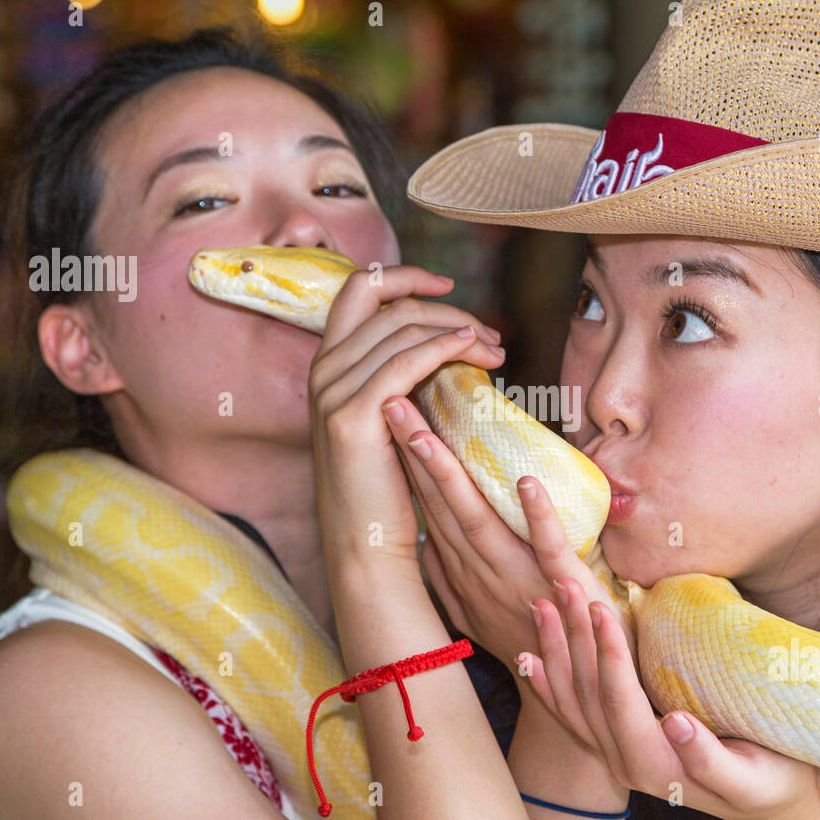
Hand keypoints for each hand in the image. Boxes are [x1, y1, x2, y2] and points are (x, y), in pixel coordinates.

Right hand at [306, 266, 503, 571]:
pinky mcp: (352, 415)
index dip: (405, 277)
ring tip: (496, 348)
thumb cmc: (387, 487)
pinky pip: (406, 361)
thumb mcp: (389, 419)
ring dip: (457, 328)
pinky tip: (473, 350)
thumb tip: (447, 345)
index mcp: (328, 364)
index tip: (449, 286)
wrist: (364, 542)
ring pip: (402, 326)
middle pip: (388, 303)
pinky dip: (444, 347)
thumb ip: (402, 377)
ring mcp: (333, 390)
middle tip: (491, 334)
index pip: (360, 289)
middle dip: (446, 308)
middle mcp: (324, 369)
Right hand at [379, 398, 624, 669]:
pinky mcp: (558, 581)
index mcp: (462, 570)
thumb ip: (447, 575)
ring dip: (449, 476)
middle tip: (392, 405)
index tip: (385, 422)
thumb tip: (422, 539)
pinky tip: (525, 479)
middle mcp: (480, 569)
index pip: (427, 509)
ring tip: (425, 435)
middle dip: (413, 455)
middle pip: (440, 504)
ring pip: (476, 519)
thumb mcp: (472, 611)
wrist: (570, 687)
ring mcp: (516, 574)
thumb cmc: (522, 639)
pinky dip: (536, 512)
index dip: (404, 466)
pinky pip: (546, 543)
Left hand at [518, 579, 819, 819]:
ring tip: (542, 603)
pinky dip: (548, 684)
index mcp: (654, 765)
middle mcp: (624, 762)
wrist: (773, 805)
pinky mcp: (618, 744)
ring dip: (556, 650)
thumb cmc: (773, 784)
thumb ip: (709, 759)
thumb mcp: (751, 778)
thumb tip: (676, 723)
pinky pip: (573, 714)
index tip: (599, 606)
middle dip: (574, 637)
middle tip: (562, 585)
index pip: (619, 701)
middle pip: (587, 693)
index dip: (607, 654)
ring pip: (573, 700)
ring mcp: (616, 754)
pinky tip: (530, 657)